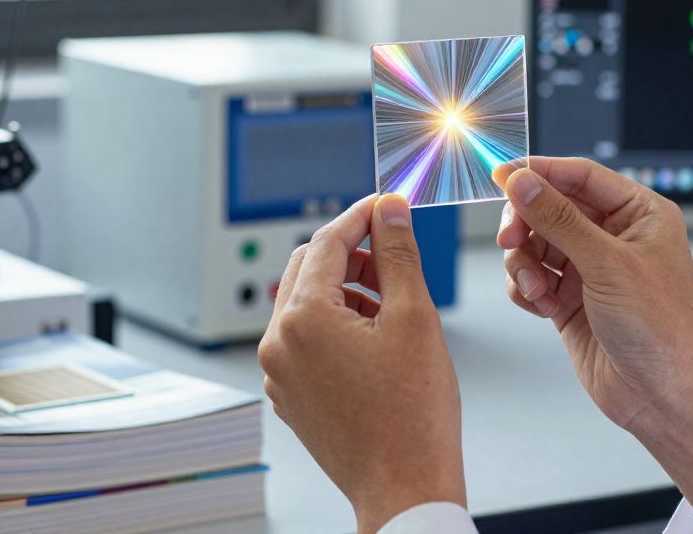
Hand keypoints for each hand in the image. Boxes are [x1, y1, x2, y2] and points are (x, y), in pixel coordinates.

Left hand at [258, 194, 465, 532]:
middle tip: (395, 253)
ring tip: (394, 305)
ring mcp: (279, 373)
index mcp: (303, 319)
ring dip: (346, 290)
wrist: (405, 488)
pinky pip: (305, 341)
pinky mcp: (289, 395)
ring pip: (307, 305)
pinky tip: (376, 339)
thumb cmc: (413, 415)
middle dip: (353, 253)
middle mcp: (278, 344)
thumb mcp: (414, 317)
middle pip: (309, 268)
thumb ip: (398, 253)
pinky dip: (336, 325)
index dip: (363, 216)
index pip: (328, 241)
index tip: (388, 205)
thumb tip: (390, 211)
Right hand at [494, 157, 692, 513]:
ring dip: (524, 263)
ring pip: (535, 244)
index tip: (502, 176)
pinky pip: (532, 277)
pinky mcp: (570, 300)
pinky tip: (541, 307)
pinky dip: (527, 289)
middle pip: (551, 208)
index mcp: (640, 214)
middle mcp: (615, 237)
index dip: (540, 174)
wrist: (661, 397)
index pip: (581, 176)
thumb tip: (523, 182)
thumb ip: (559, 219)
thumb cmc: (660, 330)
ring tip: (536, 288)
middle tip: (510, 239)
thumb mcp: (607, 264)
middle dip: (526, 224)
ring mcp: (591, 269)